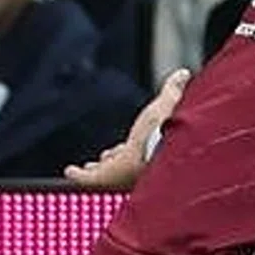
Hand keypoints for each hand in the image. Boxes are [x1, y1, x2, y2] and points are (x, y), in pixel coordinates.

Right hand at [64, 69, 191, 188]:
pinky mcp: (102, 178)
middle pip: (118, 165)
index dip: (126, 150)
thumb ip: (174, 89)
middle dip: (111, 161)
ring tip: (88, 167)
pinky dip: (76, 176)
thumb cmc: (165, 130)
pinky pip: (84, 180)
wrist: (158, 149)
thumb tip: (184, 74)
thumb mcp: (168, 103)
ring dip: (94, 170)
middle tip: (104, 158)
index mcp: (146, 152)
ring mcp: (117, 175)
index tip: (121, 149)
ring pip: (102, 173)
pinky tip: (69, 171)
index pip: (132, 152)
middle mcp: (133, 168)